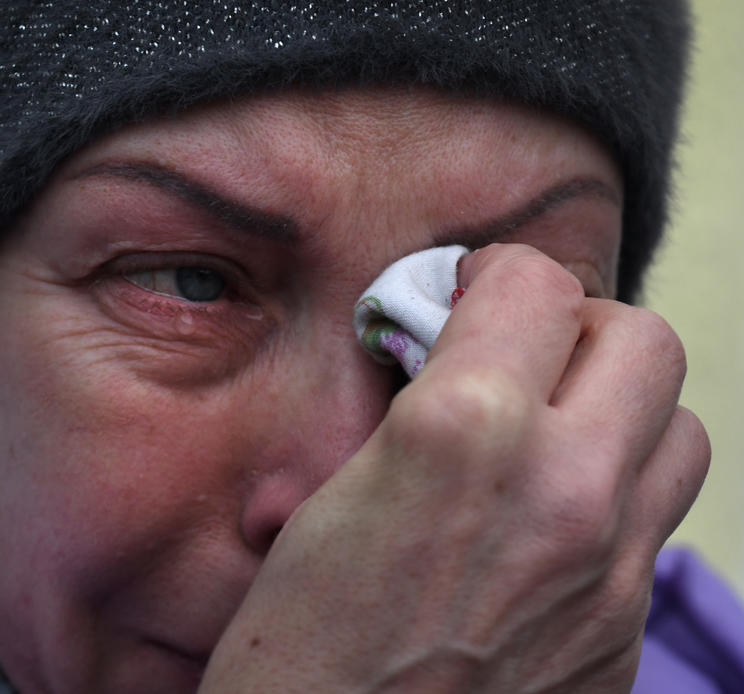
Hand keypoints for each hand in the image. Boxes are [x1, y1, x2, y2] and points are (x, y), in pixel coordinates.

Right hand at [199, 244, 709, 693]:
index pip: (537, 282)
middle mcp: (561, 493)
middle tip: (515, 356)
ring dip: (618, 412)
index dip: (492, 274)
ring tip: (546, 433)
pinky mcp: (622, 639)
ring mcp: (609, 575)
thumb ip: (410, 407)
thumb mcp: (321, 495)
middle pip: (642, 339)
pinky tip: (541, 527)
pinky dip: (610, 500)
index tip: (464, 295)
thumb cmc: (290, 650)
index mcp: (464, 435)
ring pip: (680, 431)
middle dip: (575, 327)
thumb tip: (450, 350)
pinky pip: (653, 528)